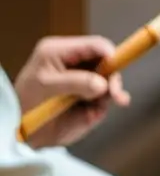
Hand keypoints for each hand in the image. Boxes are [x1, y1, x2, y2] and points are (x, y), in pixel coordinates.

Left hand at [14, 36, 130, 147]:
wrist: (23, 129)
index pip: (94, 45)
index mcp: (61, 52)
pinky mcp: (90, 97)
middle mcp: (76, 63)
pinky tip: (120, 101)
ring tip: (119, 100)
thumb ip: (76, 82)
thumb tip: (104, 84)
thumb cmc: (26, 101)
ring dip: (115, 89)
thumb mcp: (47, 85)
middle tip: (116, 92)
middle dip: (113, 75)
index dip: (110, 54)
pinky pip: (107, 95)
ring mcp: (85, 80)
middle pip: (106, 61)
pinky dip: (113, 99)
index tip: (117, 68)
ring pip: (110, 79)